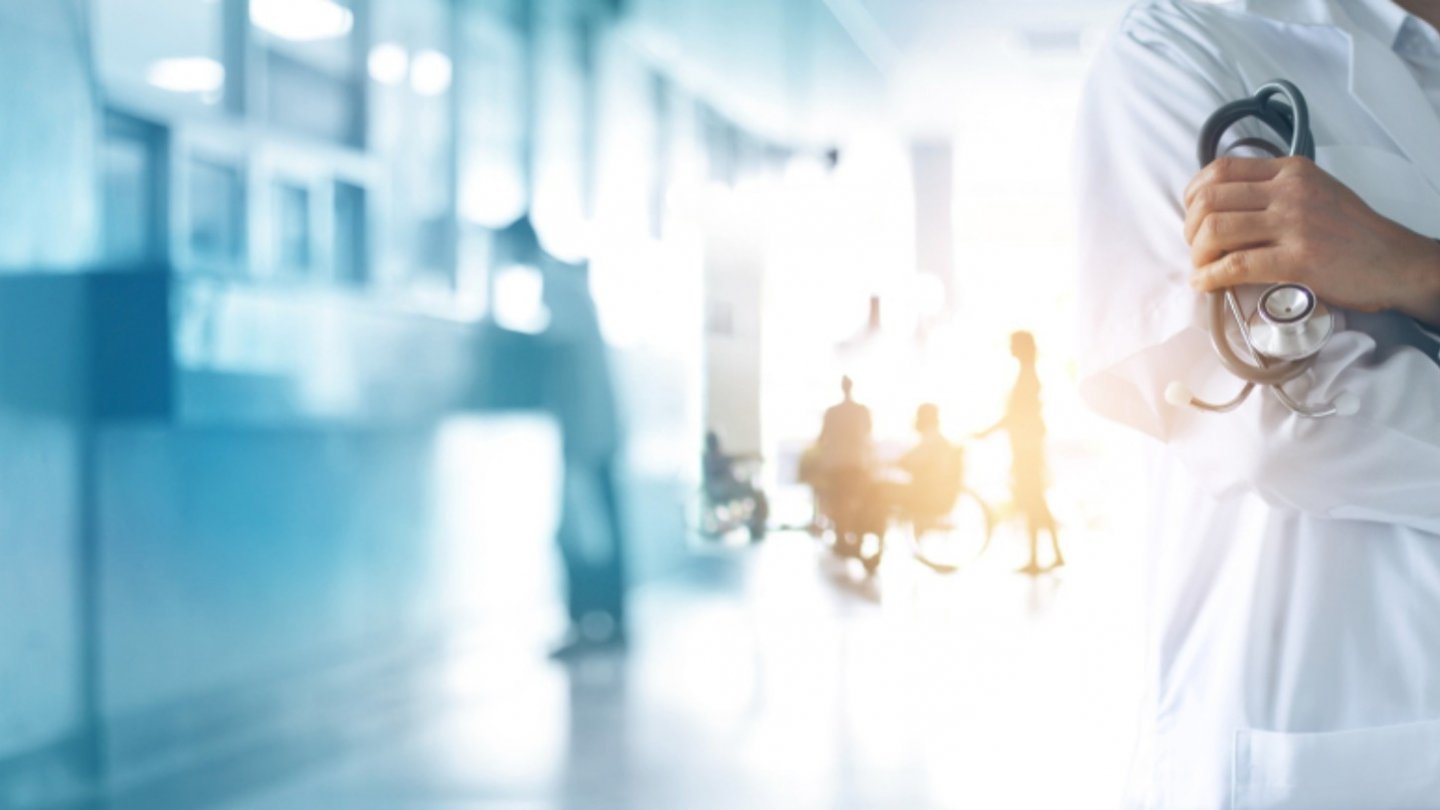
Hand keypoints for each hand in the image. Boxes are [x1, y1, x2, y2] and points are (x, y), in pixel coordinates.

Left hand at [1183, 156, 1439, 323]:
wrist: (1394, 262)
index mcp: (1290, 171)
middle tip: (1195, 248)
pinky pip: (1237, 265)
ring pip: (1217, 230)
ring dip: (1197, 254)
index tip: (1192, 216)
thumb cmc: (1351, 231)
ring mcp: (1294, 223)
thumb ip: (1274, 190)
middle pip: (1210, 200)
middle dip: (1190, 228)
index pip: (1221, 169)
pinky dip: (1211, 277)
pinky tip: (1205, 284)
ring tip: (1202, 267)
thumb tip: (1224, 205)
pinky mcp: (1298, 259)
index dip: (1193, 195)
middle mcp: (1290, 191)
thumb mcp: (1314, 191)